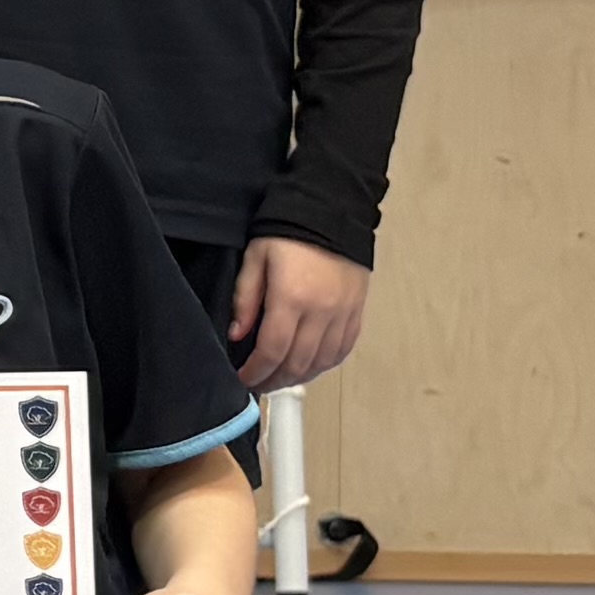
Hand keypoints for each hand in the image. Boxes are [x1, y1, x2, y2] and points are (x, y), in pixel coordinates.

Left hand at [222, 237, 368, 388]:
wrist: (333, 210)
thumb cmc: (289, 231)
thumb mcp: (256, 258)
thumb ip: (245, 299)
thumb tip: (238, 335)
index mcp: (291, 298)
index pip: (272, 351)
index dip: (255, 372)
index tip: (243, 379)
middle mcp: (321, 312)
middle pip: (297, 363)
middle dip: (274, 379)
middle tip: (259, 383)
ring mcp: (343, 313)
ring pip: (322, 362)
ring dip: (299, 376)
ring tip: (280, 378)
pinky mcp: (357, 311)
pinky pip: (343, 349)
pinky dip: (325, 364)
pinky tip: (310, 366)